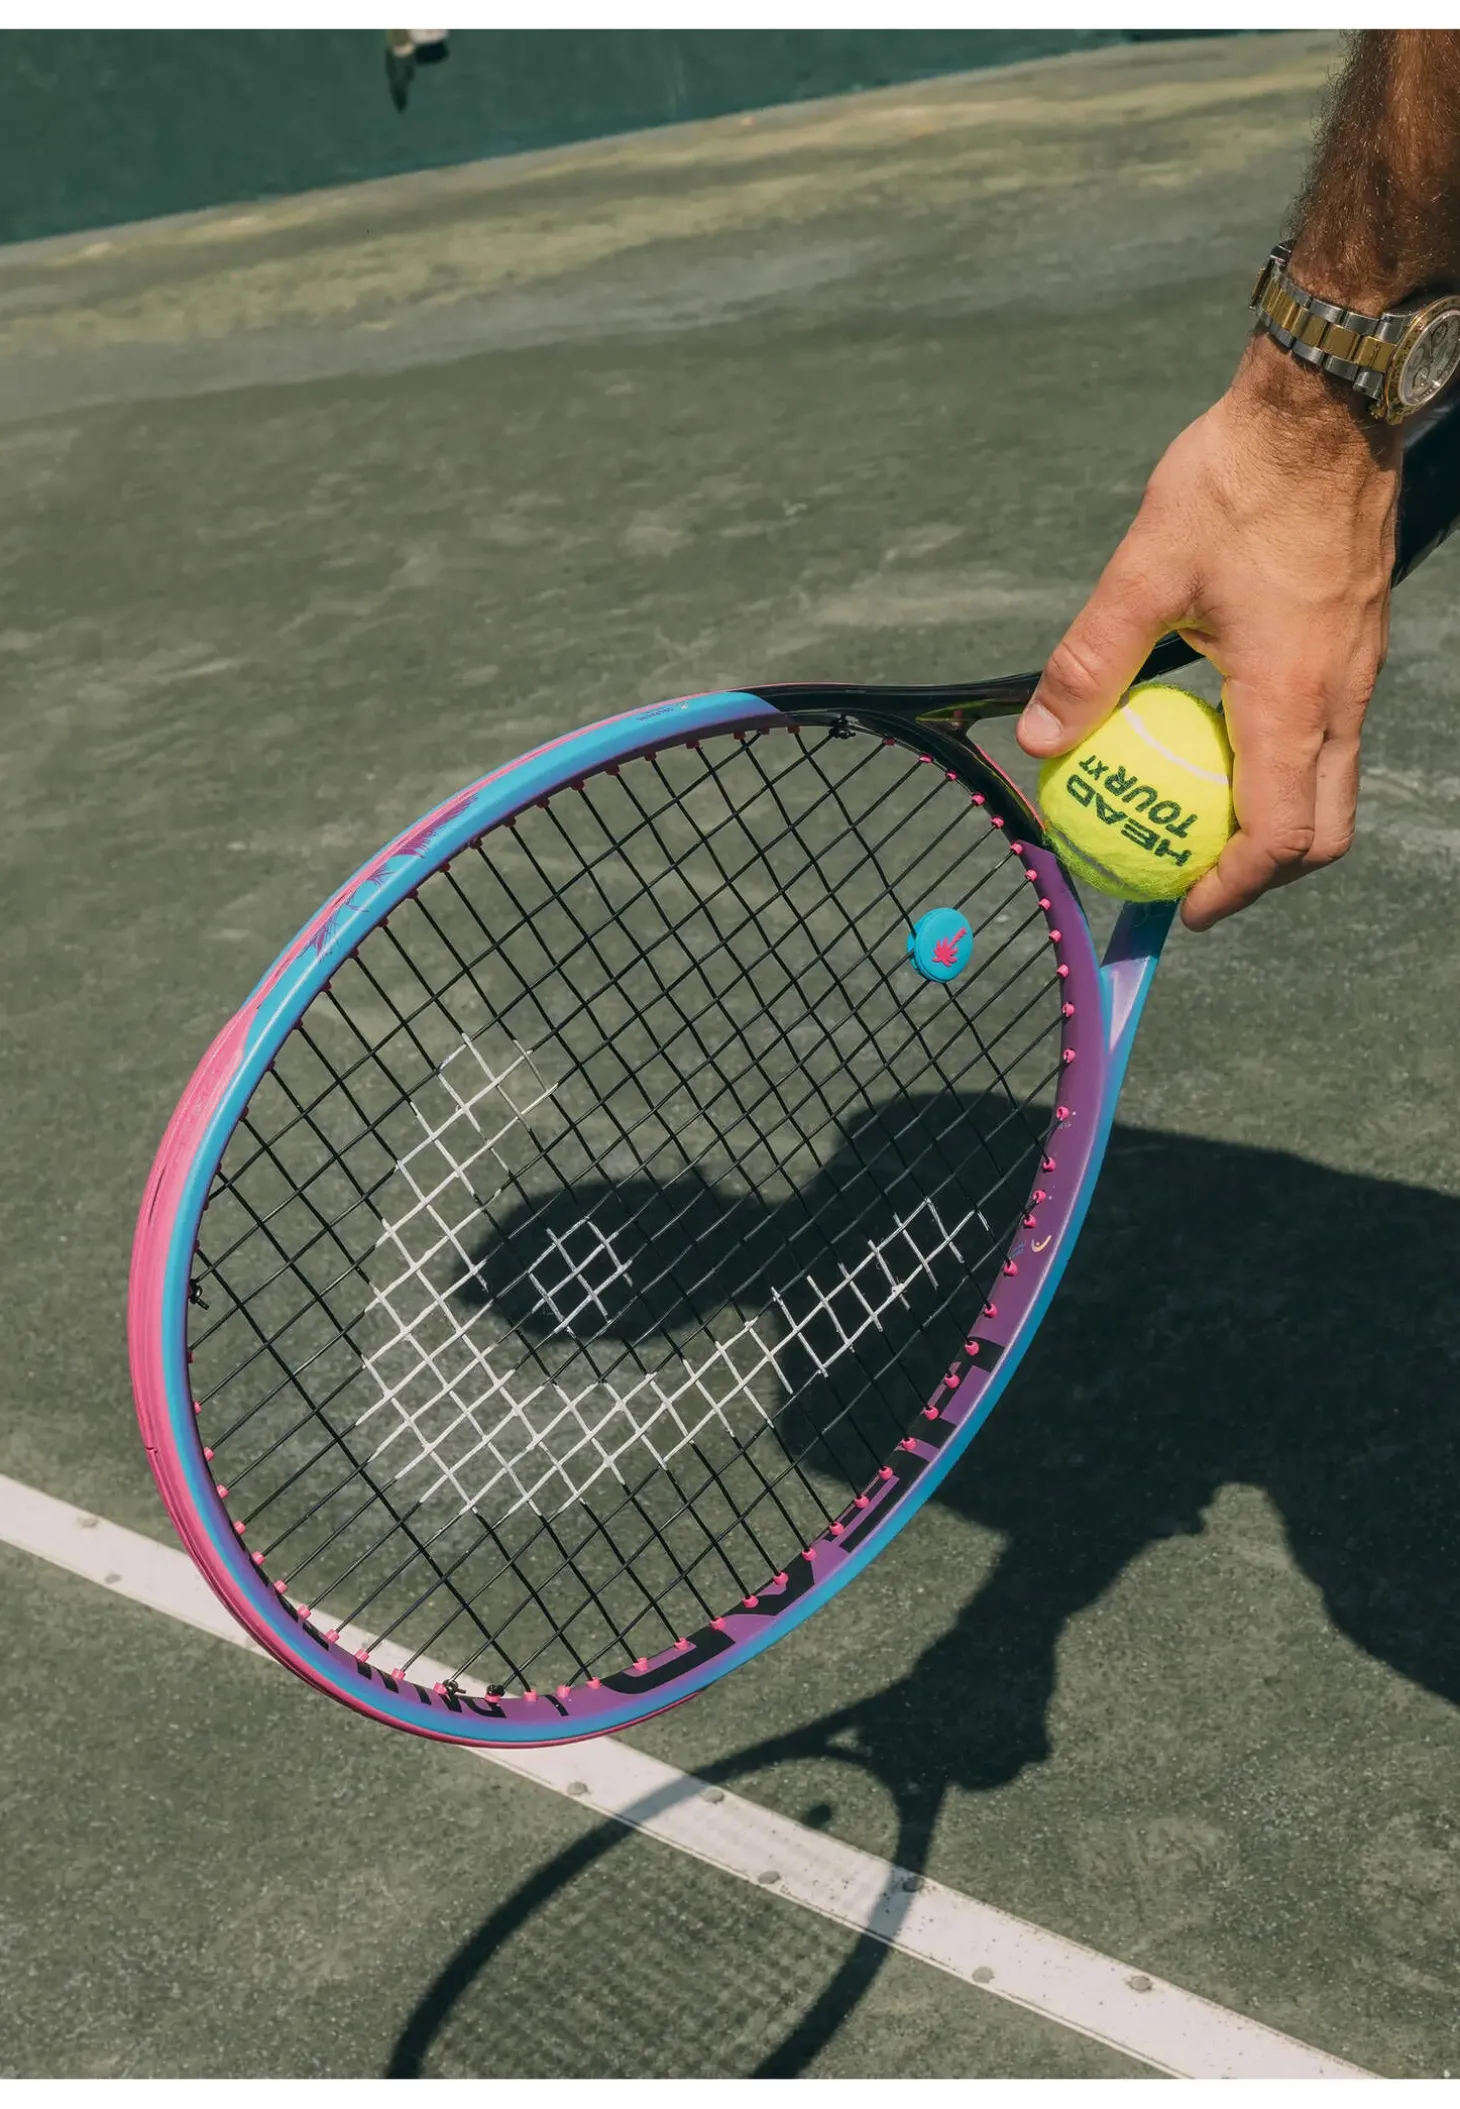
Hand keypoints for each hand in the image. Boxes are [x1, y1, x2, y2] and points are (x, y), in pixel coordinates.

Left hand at [1017, 337, 1401, 929]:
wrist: (1325, 406)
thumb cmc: (1238, 480)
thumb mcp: (1144, 572)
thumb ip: (1090, 662)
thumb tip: (1038, 739)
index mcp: (1292, 696)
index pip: (1278, 836)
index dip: (1234, 889)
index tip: (1184, 908)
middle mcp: (1339, 696)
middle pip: (1321, 829)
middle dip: (1262, 872)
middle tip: (1194, 875)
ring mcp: (1356, 670)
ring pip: (1330, 785)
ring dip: (1272, 819)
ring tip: (1198, 815)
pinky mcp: (1354, 643)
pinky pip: (1327, 736)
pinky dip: (1280, 765)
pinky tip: (1219, 737)